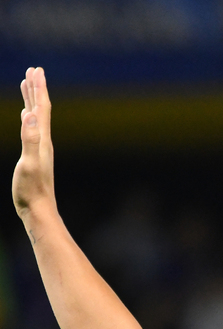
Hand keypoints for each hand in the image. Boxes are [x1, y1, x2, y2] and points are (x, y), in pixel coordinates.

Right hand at [12, 67, 56, 220]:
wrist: (38, 211)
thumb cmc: (31, 191)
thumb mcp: (28, 163)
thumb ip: (30, 139)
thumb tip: (29, 115)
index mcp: (42, 140)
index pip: (42, 109)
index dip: (39, 89)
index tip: (36, 70)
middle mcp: (43, 142)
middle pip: (41, 110)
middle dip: (37, 89)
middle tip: (34, 70)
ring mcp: (40, 149)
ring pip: (36, 119)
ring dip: (32, 101)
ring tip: (28, 86)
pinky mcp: (34, 157)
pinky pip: (32, 131)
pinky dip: (28, 119)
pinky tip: (26, 118)